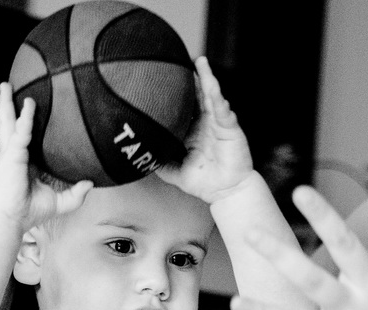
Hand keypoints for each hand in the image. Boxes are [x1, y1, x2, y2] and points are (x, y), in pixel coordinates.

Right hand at [0, 82, 91, 230]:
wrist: (9, 220)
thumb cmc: (27, 213)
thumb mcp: (59, 202)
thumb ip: (75, 194)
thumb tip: (91, 182)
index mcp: (22, 162)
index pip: (22, 137)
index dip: (21, 123)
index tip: (26, 109)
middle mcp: (13, 155)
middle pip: (9, 125)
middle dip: (7, 107)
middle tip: (6, 88)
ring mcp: (10, 153)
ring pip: (8, 122)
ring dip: (7, 103)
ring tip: (4, 85)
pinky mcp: (11, 155)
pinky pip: (20, 131)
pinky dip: (25, 117)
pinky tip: (29, 104)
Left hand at [157, 57, 255, 204]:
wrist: (225, 193)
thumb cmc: (204, 182)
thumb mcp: (173, 172)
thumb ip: (158, 164)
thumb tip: (136, 159)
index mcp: (194, 130)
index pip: (184, 105)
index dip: (176, 91)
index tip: (161, 76)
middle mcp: (206, 123)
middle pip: (198, 94)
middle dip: (192, 76)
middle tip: (179, 58)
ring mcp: (219, 124)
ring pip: (212, 97)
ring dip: (208, 78)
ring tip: (201, 61)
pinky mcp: (231, 130)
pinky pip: (223, 112)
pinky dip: (218, 100)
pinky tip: (213, 88)